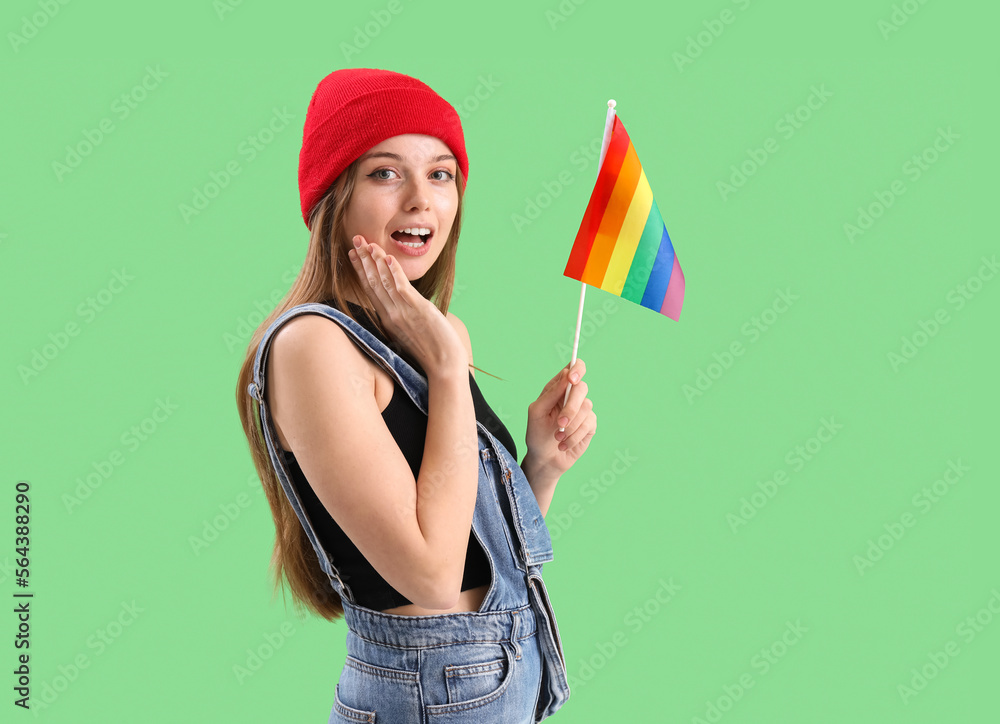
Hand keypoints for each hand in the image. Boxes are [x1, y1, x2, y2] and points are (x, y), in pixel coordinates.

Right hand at [347, 235, 464, 375]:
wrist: (443, 367)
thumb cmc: (431, 353)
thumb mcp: (410, 333)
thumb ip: (403, 318)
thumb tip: (404, 308)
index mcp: (388, 320)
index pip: (370, 290)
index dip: (361, 270)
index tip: (354, 254)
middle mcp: (391, 315)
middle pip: (373, 282)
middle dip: (364, 259)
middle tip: (355, 239)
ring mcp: (403, 313)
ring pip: (384, 282)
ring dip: (376, 260)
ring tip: (368, 242)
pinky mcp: (417, 311)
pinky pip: (402, 288)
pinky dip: (395, 273)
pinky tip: (389, 259)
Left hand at [524, 358, 595, 478]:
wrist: (544, 459)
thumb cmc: (537, 433)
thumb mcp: (537, 412)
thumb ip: (551, 393)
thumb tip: (566, 375)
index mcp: (558, 388)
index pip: (574, 368)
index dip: (577, 369)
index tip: (572, 379)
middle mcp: (572, 396)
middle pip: (582, 388)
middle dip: (571, 407)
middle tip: (560, 423)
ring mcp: (583, 410)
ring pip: (586, 407)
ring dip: (570, 426)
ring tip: (557, 437)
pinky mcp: (589, 425)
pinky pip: (588, 424)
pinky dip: (574, 436)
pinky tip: (564, 444)